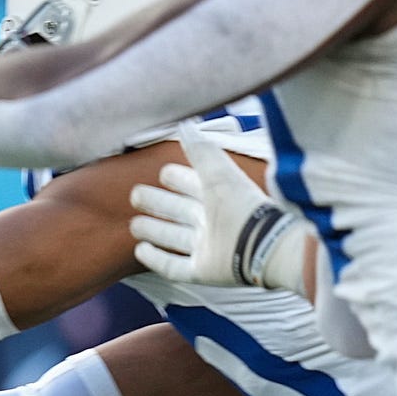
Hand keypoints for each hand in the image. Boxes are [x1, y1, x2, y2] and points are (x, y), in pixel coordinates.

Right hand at [128, 123, 309, 292]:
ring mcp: (207, 248)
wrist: (262, 243)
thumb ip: (199, 150)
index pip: (193, 184)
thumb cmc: (241, 204)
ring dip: (154, 230)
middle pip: (180, 210)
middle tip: (136, 194)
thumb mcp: (217, 172)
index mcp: (218, 197)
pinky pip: (175, 267)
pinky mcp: (203, 271)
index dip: (178, 177)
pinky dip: (156, 259)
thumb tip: (182, 124)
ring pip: (175, 237)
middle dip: (159, 202)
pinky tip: (140, 250)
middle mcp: (211, 222)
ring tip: (134, 224)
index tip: (162, 172)